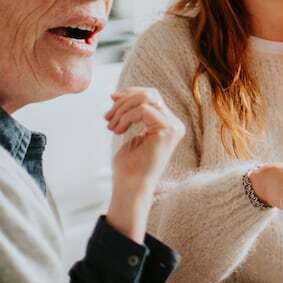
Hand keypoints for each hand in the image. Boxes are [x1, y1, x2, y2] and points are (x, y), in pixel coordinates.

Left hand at [103, 86, 185, 241]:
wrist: (131, 188)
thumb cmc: (128, 166)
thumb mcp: (129, 132)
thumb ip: (131, 113)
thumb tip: (118, 94)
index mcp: (167, 124)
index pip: (152, 96)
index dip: (130, 93)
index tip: (112, 100)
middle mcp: (175, 124)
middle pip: (150, 94)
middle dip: (124, 101)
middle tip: (107, 117)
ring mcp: (173, 127)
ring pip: (146, 99)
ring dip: (122, 109)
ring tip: (111, 125)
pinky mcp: (168, 131)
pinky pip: (143, 110)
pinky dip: (125, 117)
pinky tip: (117, 131)